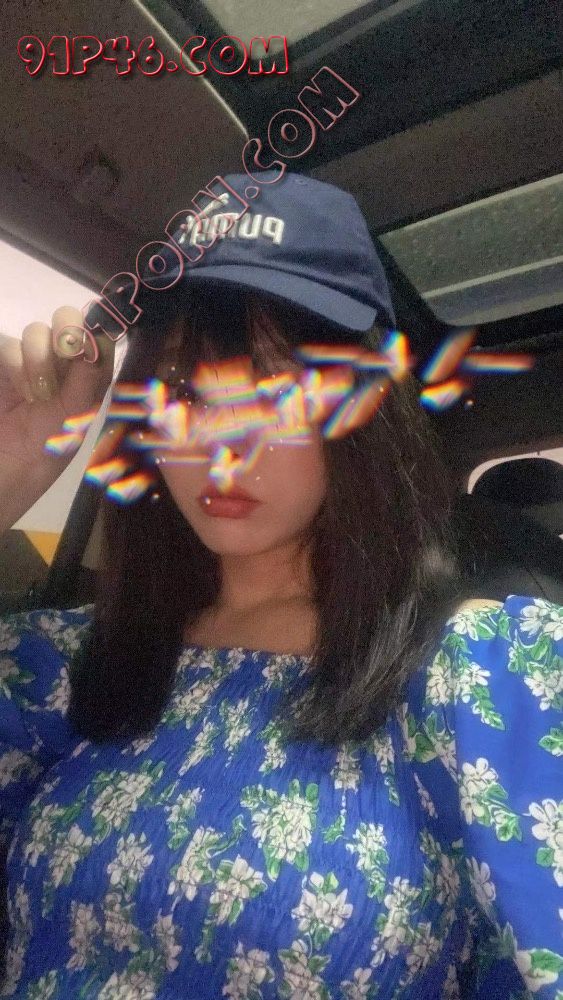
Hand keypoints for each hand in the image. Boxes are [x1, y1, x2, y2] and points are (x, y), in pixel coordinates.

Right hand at [0, 306, 115, 530]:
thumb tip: (99, 339)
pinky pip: (7, 345)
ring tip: (36, 395)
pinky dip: (15, 364)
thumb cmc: (46, 452)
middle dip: (67, 332)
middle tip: (65, 349)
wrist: (5, 470)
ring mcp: (29, 363)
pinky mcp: (3, 367)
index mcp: (88, 378)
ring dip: (38, 359)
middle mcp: (62, 366)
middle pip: (67, 322)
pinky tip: (20, 391)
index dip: (96, 332)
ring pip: (36, 333)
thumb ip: (86, 378)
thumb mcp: (74, 418)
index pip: (99, 338)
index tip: (90, 342)